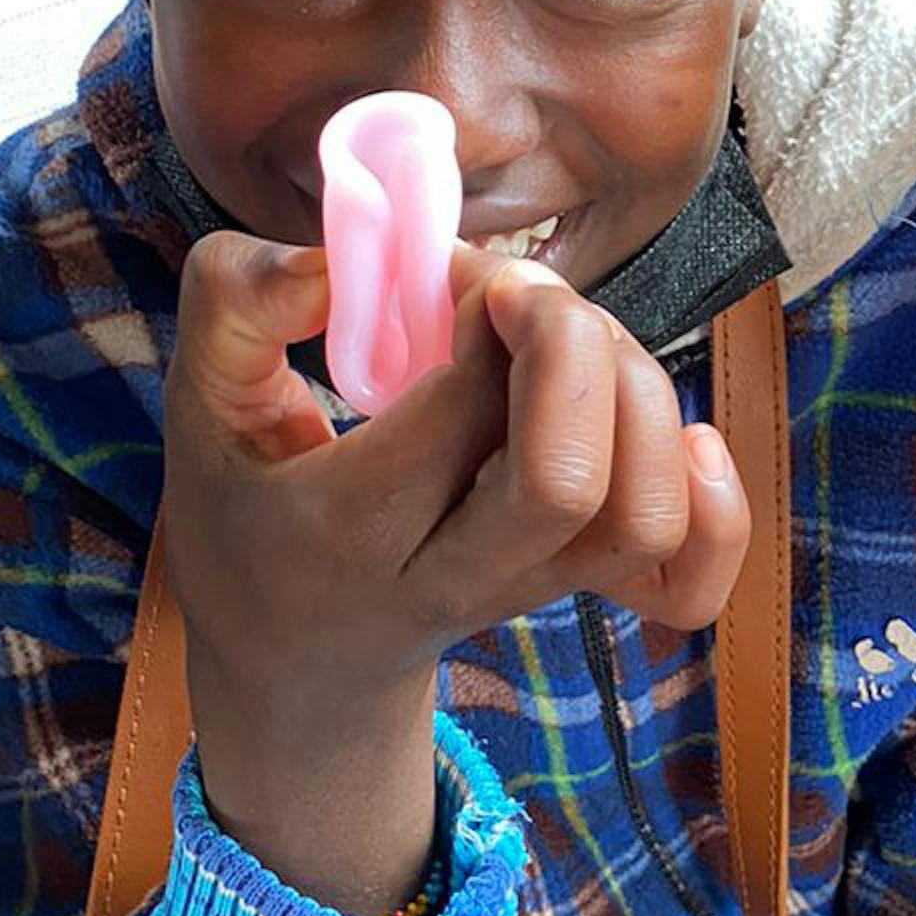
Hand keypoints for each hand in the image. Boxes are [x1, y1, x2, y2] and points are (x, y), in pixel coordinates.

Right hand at [162, 233, 749, 915]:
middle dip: (571, 349)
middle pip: (567, 482)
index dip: (477, 307)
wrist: (294, 660)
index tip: (446, 270)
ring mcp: (535, 590)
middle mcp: (454, 575)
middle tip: (519, 296)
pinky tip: (683, 434)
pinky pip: (690, 580)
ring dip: (637, 394)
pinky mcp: (590, 589)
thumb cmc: (250, 509)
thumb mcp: (200, 405)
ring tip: (573, 344)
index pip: (460, 409)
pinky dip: (716, 505)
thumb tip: (337, 255)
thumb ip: (236, 304)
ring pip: (645, 517)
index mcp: (349, 527)